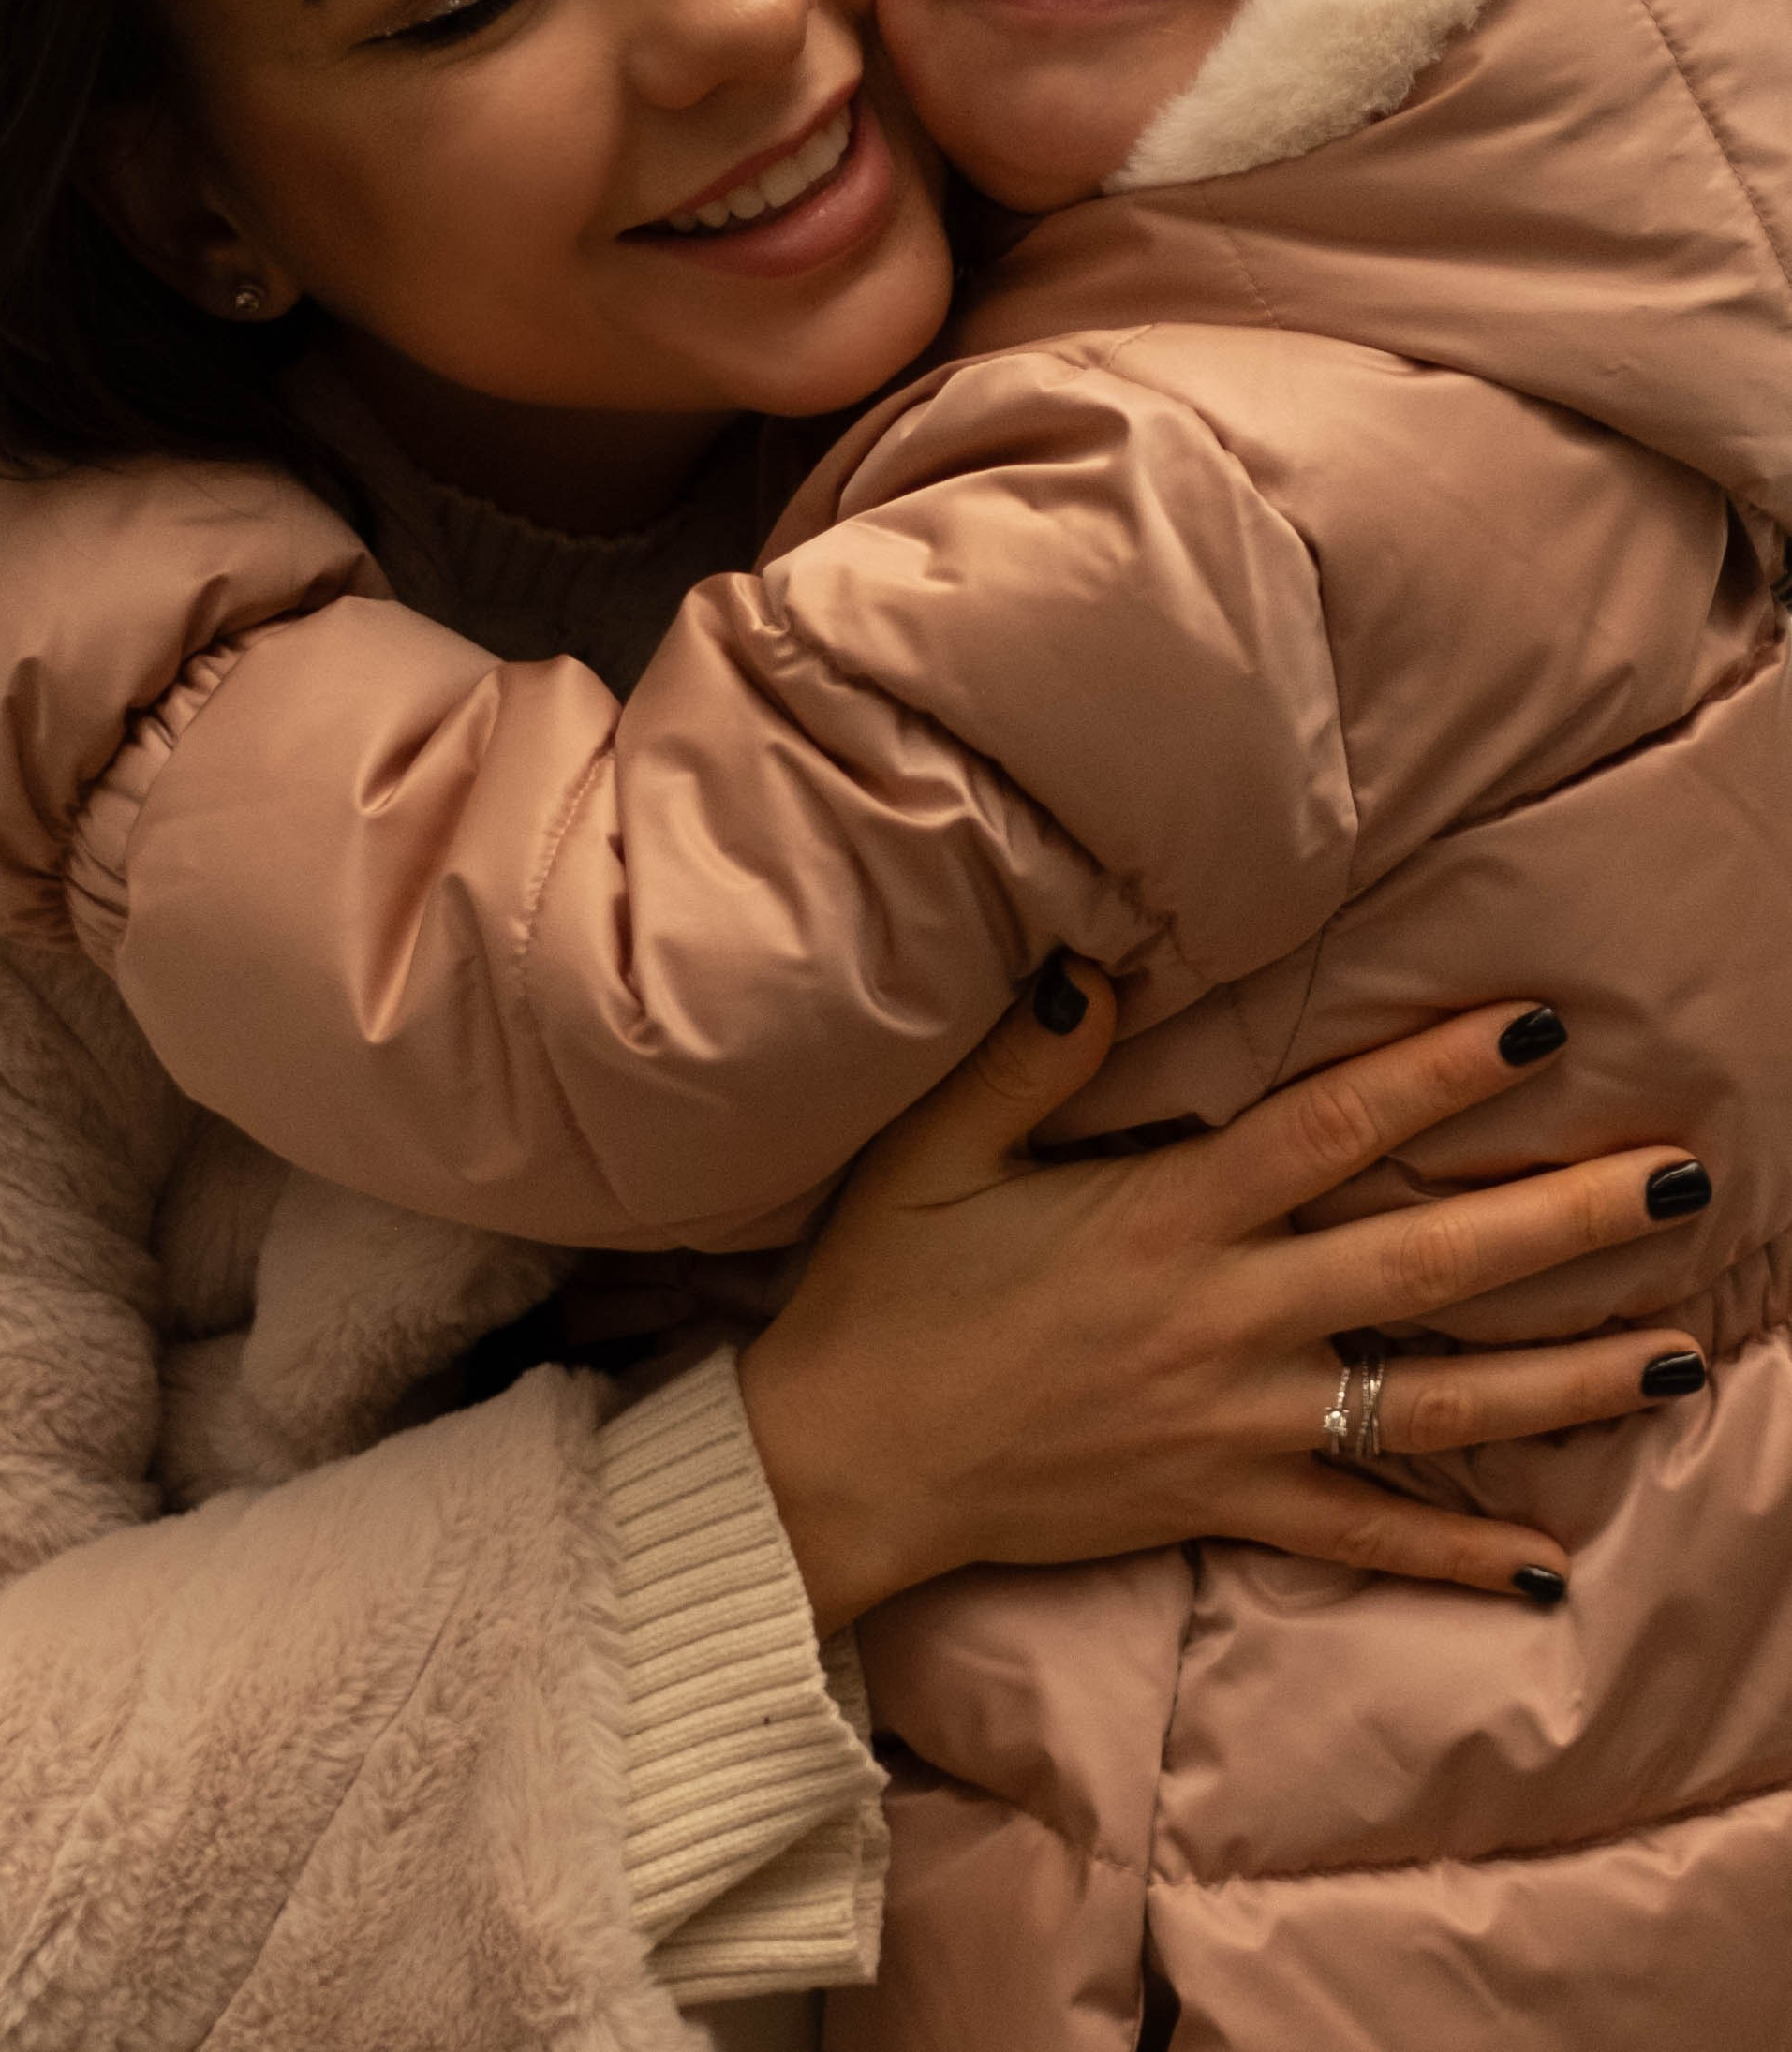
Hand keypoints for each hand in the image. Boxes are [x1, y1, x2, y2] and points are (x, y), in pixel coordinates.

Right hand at [739, 966, 1709, 1633]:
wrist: (842, 1464)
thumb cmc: (884, 1293)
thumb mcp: (934, 1148)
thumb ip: (1030, 1054)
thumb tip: (1101, 957)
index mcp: (1169, 1217)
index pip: (1332, 1130)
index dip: (1436, 1076)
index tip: (1534, 1032)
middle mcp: (1226, 1318)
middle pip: (1426, 1262)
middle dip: (1561, 1220)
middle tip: (1679, 1181)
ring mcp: (1235, 1422)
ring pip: (1428, 1400)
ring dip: (1561, 1380)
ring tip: (1676, 1356)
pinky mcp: (1218, 1505)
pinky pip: (1357, 1537)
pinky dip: (1449, 1551)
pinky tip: (1541, 1562)